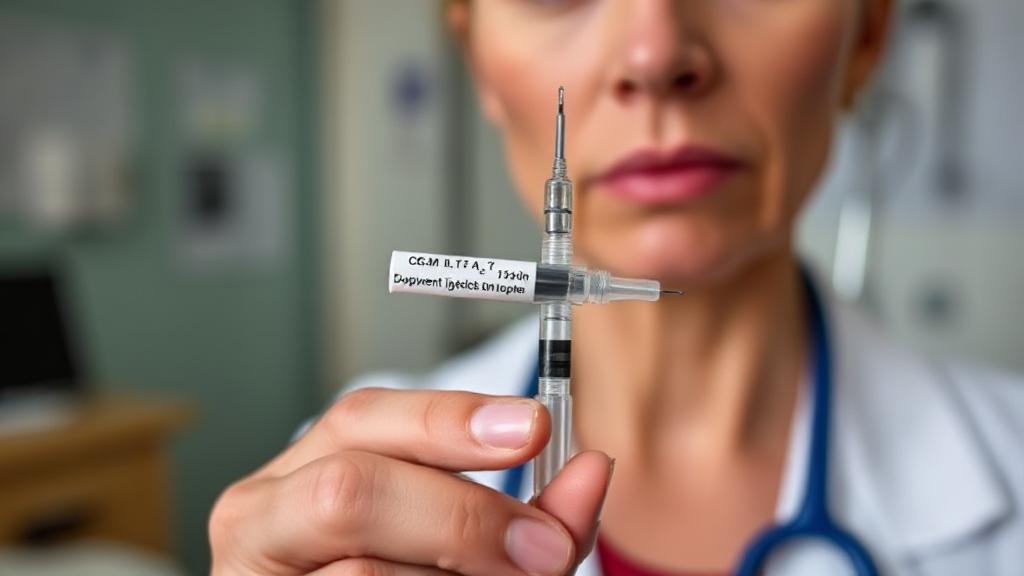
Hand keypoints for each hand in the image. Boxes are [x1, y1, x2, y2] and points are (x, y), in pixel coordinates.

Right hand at [209, 387, 612, 574]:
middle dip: (461, 517)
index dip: (448, 419)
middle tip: (542, 548)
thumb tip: (593, 469)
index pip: (361, 416)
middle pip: (349, 489)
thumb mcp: (458, 543)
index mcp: (296, 475)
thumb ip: (523, 514)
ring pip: (362, 572)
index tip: (531, 429)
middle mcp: (256, 520)